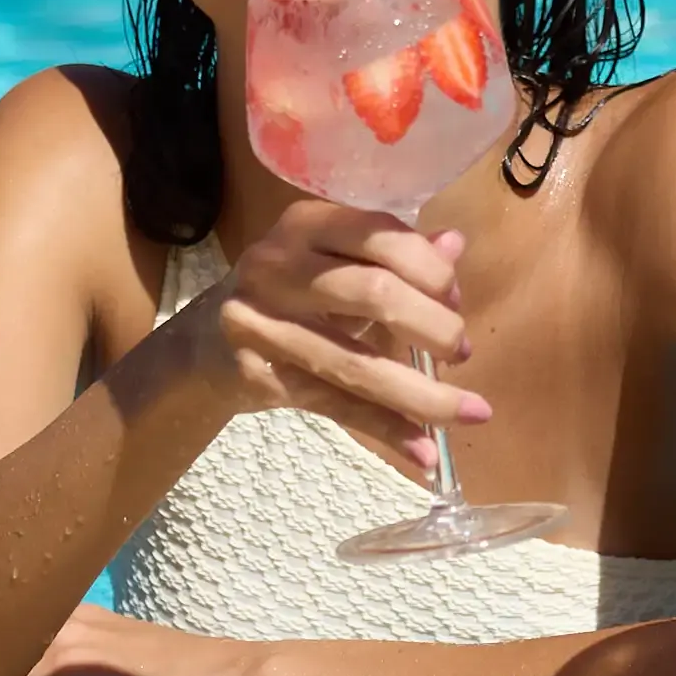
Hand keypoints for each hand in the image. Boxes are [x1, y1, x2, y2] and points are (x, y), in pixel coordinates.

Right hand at [180, 198, 489, 468]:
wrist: (202, 344)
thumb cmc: (288, 293)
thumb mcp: (335, 263)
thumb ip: (394, 255)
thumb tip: (454, 243)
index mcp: (307, 224)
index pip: (381, 236)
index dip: (431, 269)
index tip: (456, 299)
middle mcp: (279, 266)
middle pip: (374, 294)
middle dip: (434, 326)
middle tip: (463, 350)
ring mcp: (264, 323)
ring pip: (357, 363)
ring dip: (423, 394)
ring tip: (473, 411)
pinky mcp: (261, 377)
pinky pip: (337, 406)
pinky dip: (387, 429)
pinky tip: (425, 452)